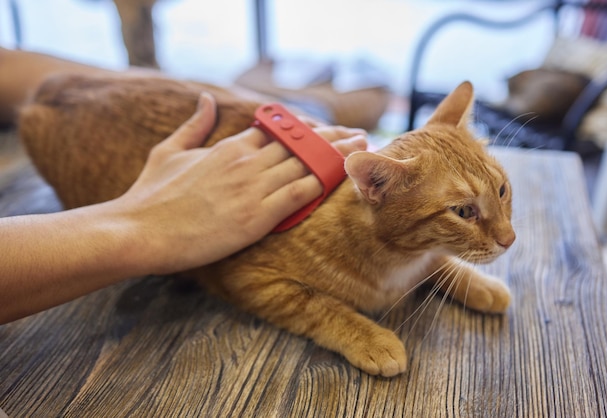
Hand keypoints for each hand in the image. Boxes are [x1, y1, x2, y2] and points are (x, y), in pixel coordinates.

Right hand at [115, 92, 367, 273]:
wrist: (139, 231)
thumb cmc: (150, 195)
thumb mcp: (169, 150)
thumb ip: (193, 125)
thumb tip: (205, 99)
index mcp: (228, 147)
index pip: (278, 131)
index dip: (307, 130)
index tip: (327, 130)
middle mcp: (245, 162)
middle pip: (300, 144)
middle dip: (332, 139)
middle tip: (359, 135)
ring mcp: (252, 189)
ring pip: (306, 165)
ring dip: (337, 157)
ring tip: (362, 151)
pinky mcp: (255, 217)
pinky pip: (299, 195)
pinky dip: (323, 185)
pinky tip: (343, 179)